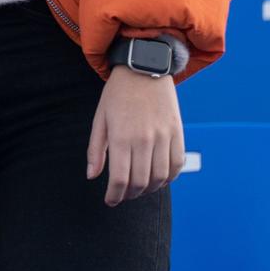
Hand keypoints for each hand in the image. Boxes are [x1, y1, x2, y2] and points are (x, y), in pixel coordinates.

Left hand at [87, 65, 184, 206]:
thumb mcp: (100, 118)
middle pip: (141, 182)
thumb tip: (92, 176)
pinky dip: (168, 178)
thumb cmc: (116, 94)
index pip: (120, 178)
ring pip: (160, 178)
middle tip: (122, 196)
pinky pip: (177, 165)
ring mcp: (164, 137)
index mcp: (121, 136)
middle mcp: (144, 140)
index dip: (114, 195)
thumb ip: (96, 149)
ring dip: (149, 190)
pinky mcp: (178, 134)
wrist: (144, 69)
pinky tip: (158, 179)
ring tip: (139, 189)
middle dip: (130, 195)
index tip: (110, 200)